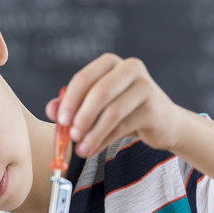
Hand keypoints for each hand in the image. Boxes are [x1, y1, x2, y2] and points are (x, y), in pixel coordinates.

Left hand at [45, 53, 195, 158]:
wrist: (162, 122)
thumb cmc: (123, 110)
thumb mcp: (95, 106)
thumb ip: (72, 105)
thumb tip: (52, 109)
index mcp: (110, 63)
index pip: (84, 78)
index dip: (70, 100)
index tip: (61, 120)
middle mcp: (130, 68)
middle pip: (99, 92)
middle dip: (82, 117)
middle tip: (72, 136)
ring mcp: (146, 86)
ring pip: (112, 111)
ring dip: (93, 133)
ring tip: (82, 149)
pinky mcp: (155, 107)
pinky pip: (124, 126)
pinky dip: (105, 140)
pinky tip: (94, 149)